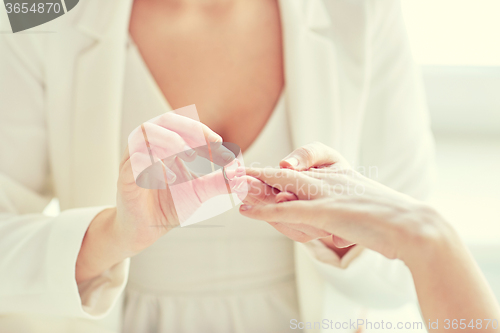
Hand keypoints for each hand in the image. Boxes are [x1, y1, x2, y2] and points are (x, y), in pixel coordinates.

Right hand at [119, 111, 243, 249]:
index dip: (204, 132)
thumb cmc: (169, 205)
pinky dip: (155, 165)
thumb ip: (219, 182)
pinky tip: (172, 179)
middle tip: (209, 145)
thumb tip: (241, 174)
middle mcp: (148, 146)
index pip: (184, 125)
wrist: (145, 230)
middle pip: (165, 120)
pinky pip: (134, 160)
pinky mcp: (124, 177)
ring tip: (190, 158)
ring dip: (171, 141)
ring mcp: (133, 159)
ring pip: (146, 133)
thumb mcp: (200, 192)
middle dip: (190, 129)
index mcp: (165, 143)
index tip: (222, 147)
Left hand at [240, 145, 445, 261]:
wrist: (414, 226)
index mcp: (339, 172)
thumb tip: (320, 207)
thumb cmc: (388, 217)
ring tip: (229, 185)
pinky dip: (266, 211)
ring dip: (254, 187)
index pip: (302, 163)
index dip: (275, 167)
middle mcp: (330, 178)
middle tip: (227, 172)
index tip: (252, 168)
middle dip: (255, 174)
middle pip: (285, 173)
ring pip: (283, 186)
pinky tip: (246, 210)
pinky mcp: (329, 212)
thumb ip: (338, 202)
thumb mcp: (359, 204)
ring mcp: (328, 194)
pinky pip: (290, 210)